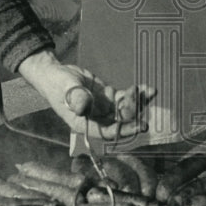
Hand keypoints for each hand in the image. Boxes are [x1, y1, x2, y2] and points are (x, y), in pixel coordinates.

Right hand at [17, 49, 155, 139]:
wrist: (55, 73)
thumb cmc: (56, 84)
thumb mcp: (65, 89)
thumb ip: (76, 98)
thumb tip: (83, 107)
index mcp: (85, 123)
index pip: (107, 132)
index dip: (123, 130)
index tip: (138, 125)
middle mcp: (96, 119)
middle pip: (120, 122)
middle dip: (135, 115)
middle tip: (146, 105)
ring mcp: (103, 108)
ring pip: (125, 109)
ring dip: (139, 103)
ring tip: (150, 92)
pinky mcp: (108, 97)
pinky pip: (124, 98)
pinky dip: (135, 93)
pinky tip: (145, 88)